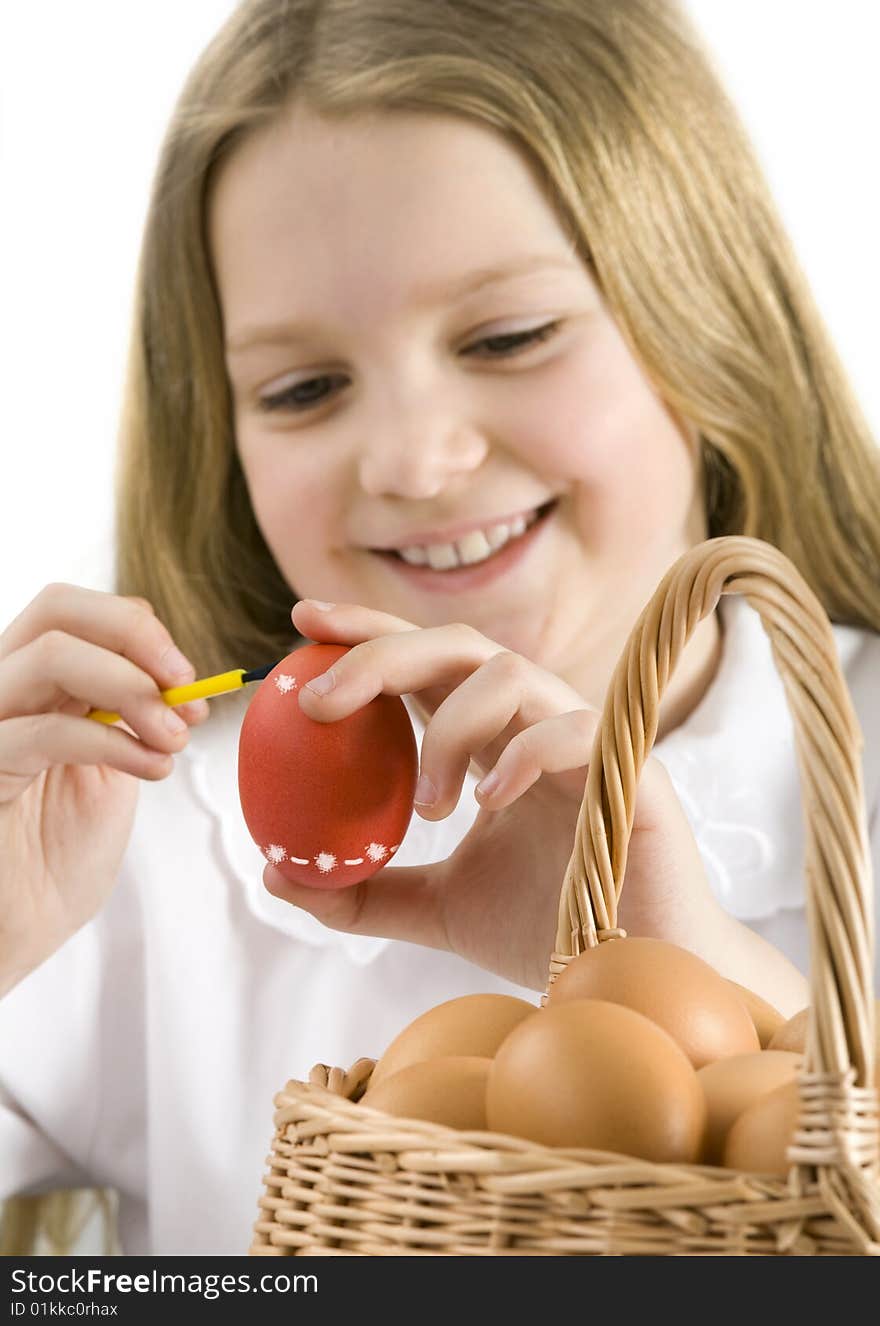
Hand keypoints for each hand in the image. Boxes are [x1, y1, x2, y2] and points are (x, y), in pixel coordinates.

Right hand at [0, 584, 207, 995]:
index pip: (76, 611)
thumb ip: (136, 717)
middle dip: (136, 639)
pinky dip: (113, 740)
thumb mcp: (112, 767)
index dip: (139, 630)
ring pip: (51, 655)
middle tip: (184, 685)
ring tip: (171, 739)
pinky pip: (45, 729)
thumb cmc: (56, 856)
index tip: (190, 680)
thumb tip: (188, 685)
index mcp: (31, 684)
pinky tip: (149, 769)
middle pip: (58, 610)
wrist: (15, 930)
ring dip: (132, 688)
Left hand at [263, 600, 720, 991]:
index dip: (368, 632)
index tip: (299, 623)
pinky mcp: (633, 771)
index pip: (426, 663)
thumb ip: (365, 889)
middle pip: (460, 645)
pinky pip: (575, 730)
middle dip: (381, 654)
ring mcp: (588, 739)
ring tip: (428, 806)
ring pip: (512, 675)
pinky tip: (489, 802)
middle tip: (316, 701)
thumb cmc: (546, 927)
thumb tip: (275, 873)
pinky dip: (523, 755)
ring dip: (450, 730)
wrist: (632, 978)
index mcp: (493, 739)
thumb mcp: (436, 908)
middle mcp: (536, 722)